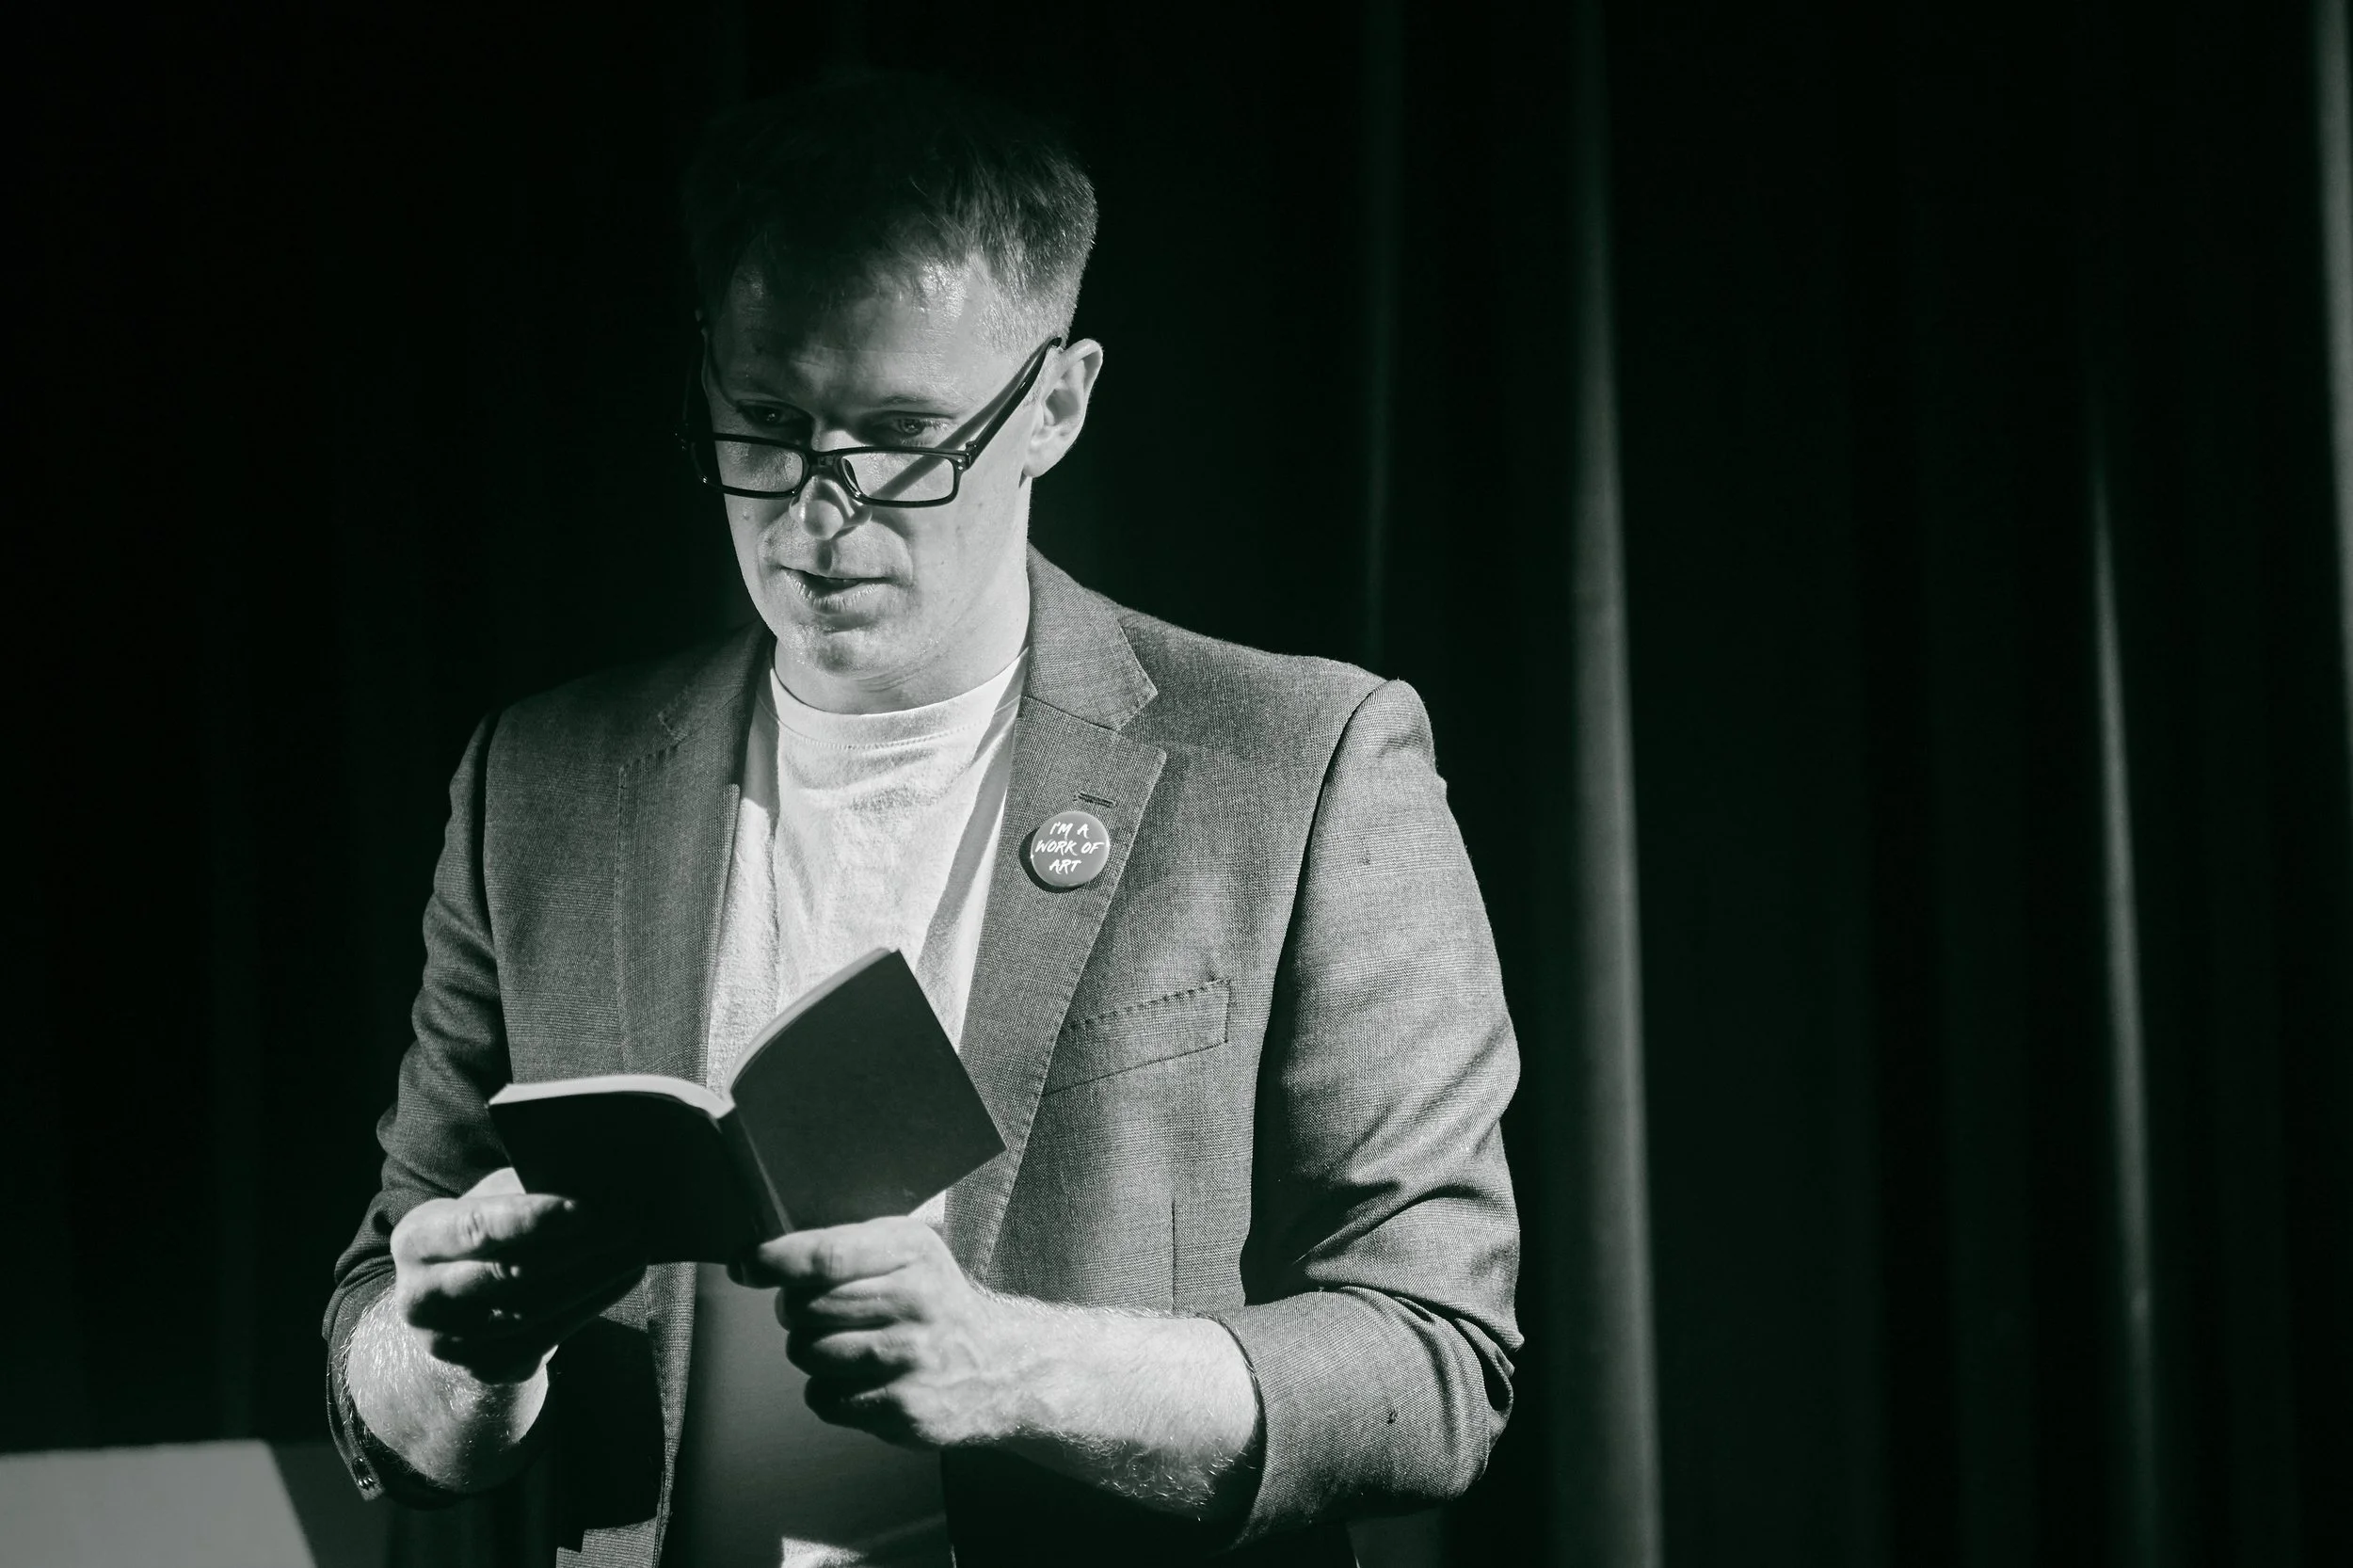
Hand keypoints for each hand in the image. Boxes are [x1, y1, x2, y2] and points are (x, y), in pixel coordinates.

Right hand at [387, 1168, 645, 1383]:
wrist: (458, 1296)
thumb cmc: (486, 1229)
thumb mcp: (493, 1199)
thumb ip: (528, 1189)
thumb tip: (597, 1183)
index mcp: (416, 1239)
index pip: (476, 1227)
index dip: (534, 1219)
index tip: (589, 1209)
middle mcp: (420, 1297)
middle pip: (507, 1275)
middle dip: (577, 1250)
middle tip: (630, 1227)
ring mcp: (447, 1342)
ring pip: (531, 1312)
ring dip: (593, 1281)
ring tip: (636, 1253)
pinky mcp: (482, 1368)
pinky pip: (543, 1340)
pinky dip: (588, 1308)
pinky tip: (619, 1281)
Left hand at [738, 1217, 1027, 1448]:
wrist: (999, 1367)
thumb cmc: (934, 1303)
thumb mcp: (907, 1252)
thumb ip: (845, 1246)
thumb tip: (758, 1256)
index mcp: (913, 1250)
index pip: (827, 1256)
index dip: (774, 1261)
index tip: (747, 1264)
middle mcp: (917, 1301)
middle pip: (806, 1307)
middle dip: (794, 1310)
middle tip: (820, 1311)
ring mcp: (912, 1357)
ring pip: (808, 1353)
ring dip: (813, 1352)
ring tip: (850, 1346)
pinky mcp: (905, 1407)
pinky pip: (824, 1399)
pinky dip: (830, 1392)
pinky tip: (864, 1380)